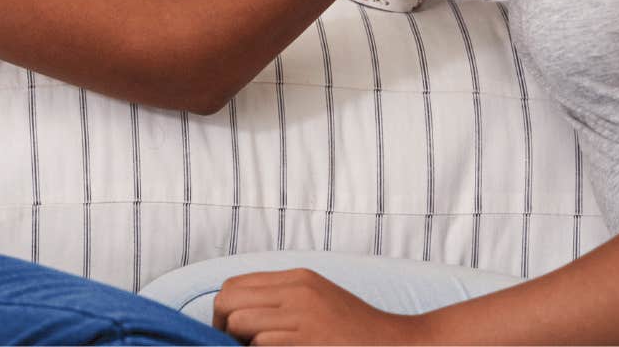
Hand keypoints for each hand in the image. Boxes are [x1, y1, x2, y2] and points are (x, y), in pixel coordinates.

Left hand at [212, 268, 428, 345]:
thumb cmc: (355, 334)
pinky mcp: (308, 338)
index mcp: (298, 278)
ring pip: (237, 321)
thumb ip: (283, 303)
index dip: (224, 312)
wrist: (396, 344)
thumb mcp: (318, 304)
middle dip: (222, 328)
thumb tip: (238, 319)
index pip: (234, 285)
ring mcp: (302, 313)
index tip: (232, 336)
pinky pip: (261, 342)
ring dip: (240, 344)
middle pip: (227, 300)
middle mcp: (297, 289)